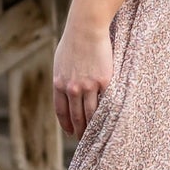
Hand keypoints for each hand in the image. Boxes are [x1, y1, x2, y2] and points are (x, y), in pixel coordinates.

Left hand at [53, 10, 114, 137]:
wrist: (86, 28)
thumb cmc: (73, 42)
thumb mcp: (60, 62)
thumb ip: (62, 79)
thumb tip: (64, 91)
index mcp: (59, 84)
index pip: (61, 111)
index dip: (66, 124)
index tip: (70, 132)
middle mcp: (72, 88)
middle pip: (76, 116)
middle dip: (79, 131)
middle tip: (83, 140)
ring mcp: (88, 86)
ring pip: (91, 114)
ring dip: (93, 127)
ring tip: (97, 135)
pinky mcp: (104, 81)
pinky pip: (106, 102)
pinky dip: (107, 112)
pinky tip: (110, 120)